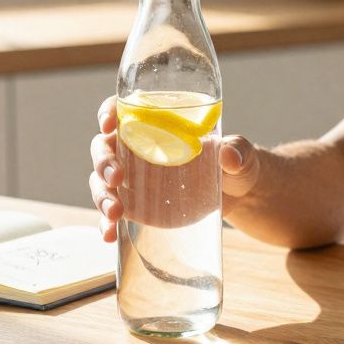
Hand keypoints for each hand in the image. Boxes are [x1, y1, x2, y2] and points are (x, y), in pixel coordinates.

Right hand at [88, 95, 264, 242]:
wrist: (238, 194)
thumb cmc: (236, 161)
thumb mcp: (241, 152)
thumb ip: (238, 150)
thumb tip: (229, 156)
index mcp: (158, 122)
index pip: (123, 109)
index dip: (108, 113)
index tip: (108, 124)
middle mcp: (138, 146)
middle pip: (104, 147)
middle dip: (103, 162)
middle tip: (117, 178)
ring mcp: (134, 177)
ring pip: (102, 181)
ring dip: (102, 195)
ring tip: (114, 213)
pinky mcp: (137, 204)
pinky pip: (113, 210)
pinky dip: (107, 222)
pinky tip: (110, 234)